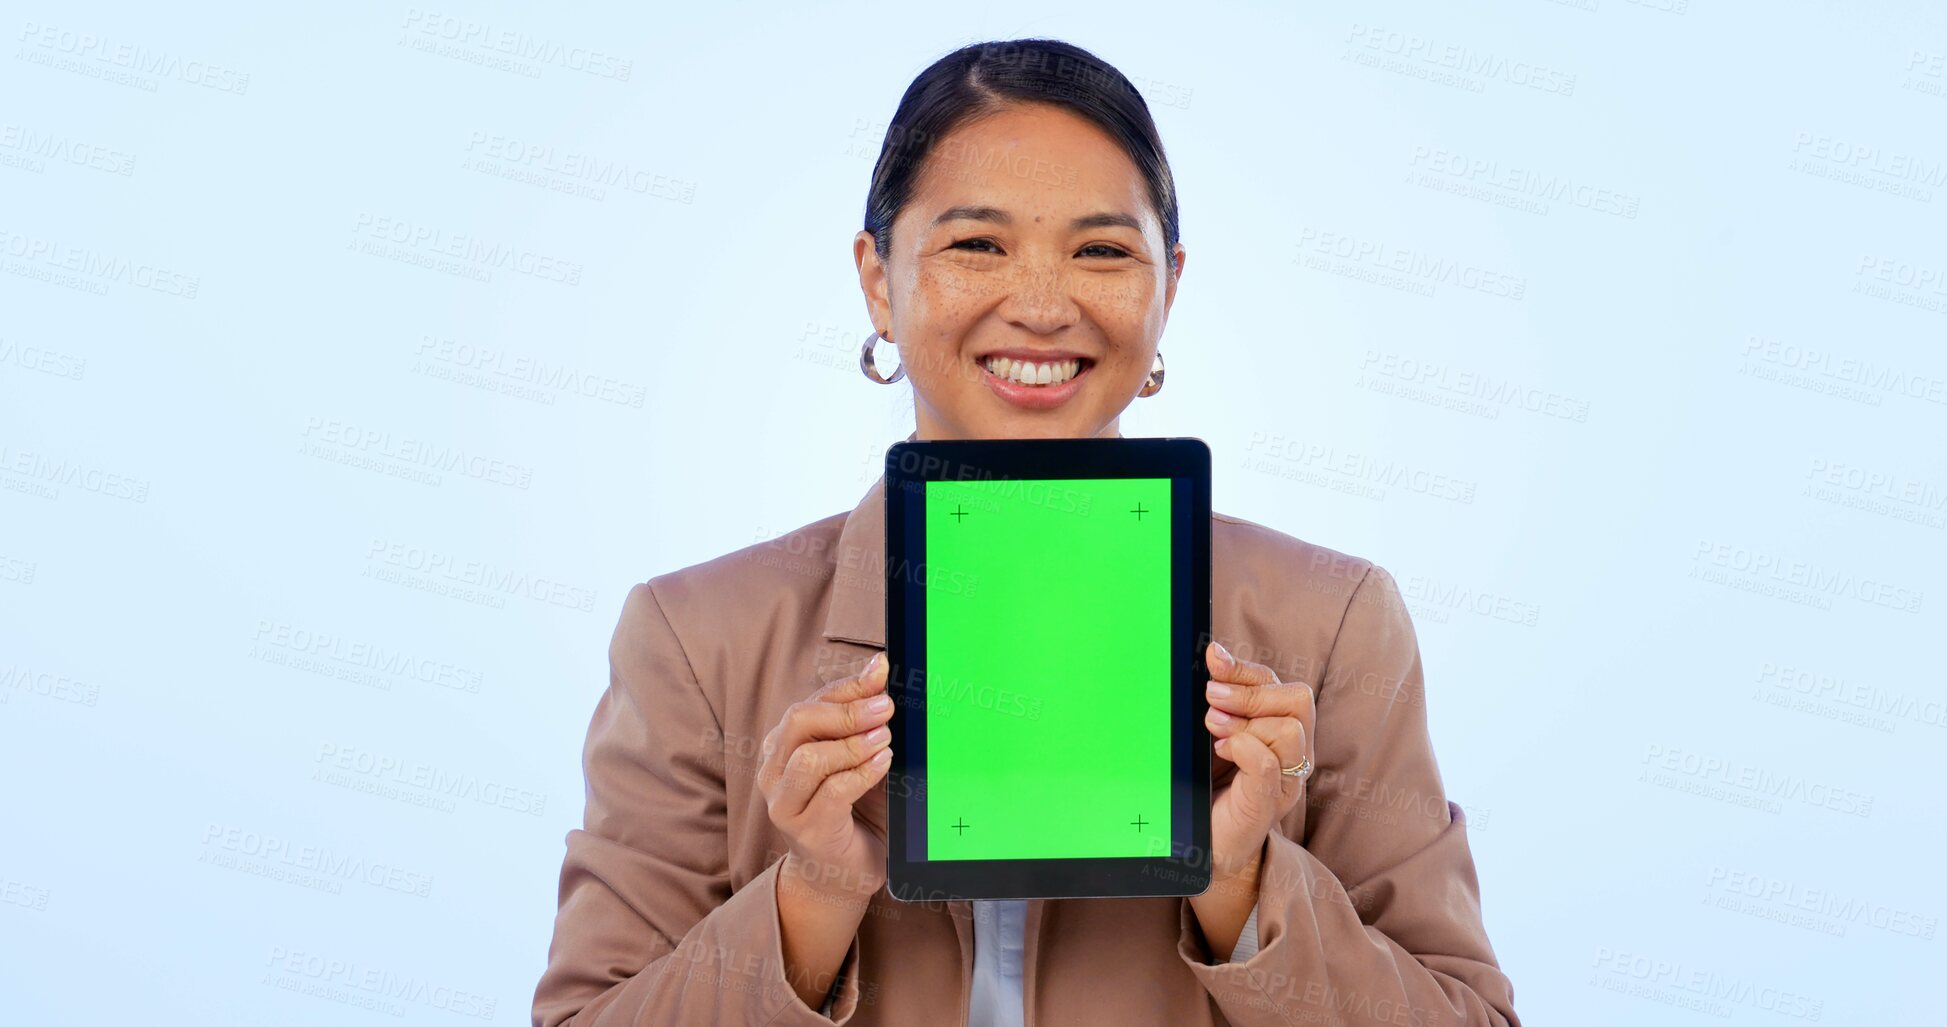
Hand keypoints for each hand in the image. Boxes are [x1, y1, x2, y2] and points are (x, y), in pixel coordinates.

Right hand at [758, 651, 894, 900]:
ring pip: (809, 758)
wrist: (844, 874)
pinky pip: (831, 792)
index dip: (847, 686)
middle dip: (846, 710)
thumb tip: (880, 675)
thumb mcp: (860, 760)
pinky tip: (883, 763)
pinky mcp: (805, 831)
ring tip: (885, 740)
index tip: (881, 671)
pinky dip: (861, 773)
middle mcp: (774, 771)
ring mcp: (784, 804)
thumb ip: (864, 722)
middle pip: (798, 722)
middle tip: (886, 708)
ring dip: (853, 744)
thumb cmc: (854, 811)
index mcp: (783, 746)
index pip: (811, 703)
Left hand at [1203, 640, 1314, 884]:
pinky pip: (1269, 764)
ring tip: (1213, 731)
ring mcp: (1285, 780)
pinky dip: (1244, 748)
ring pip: (1290, 729)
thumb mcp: (1212, 733)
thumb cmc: (1207, 788)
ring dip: (1245, 721)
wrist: (1201, 845)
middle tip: (1211, 698)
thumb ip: (1221, 698)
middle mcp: (1294, 754)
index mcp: (1282, 731)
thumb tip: (1213, 653)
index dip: (1247, 668)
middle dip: (1251, 692)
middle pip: (1298, 700)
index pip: (1280, 685)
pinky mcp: (1268, 804)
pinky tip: (1221, 752)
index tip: (1213, 659)